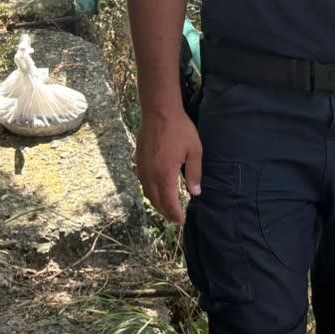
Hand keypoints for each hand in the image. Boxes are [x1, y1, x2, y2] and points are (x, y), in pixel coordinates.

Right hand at [136, 107, 202, 225]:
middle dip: (166, 212)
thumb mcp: (194, 151)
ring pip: (147, 193)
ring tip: (167, 209)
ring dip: (157, 204)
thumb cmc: (180, 129)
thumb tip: (195, 193)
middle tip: (176, 219)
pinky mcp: (138, 161)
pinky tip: (157, 192)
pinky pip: (143, 183)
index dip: (175, 214)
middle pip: (156, 200)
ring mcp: (142, 167)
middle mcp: (150, 174)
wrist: (159, 112)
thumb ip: (195, 174)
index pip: (169, 201)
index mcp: (165, 173)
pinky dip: (150, 192)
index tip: (182, 221)